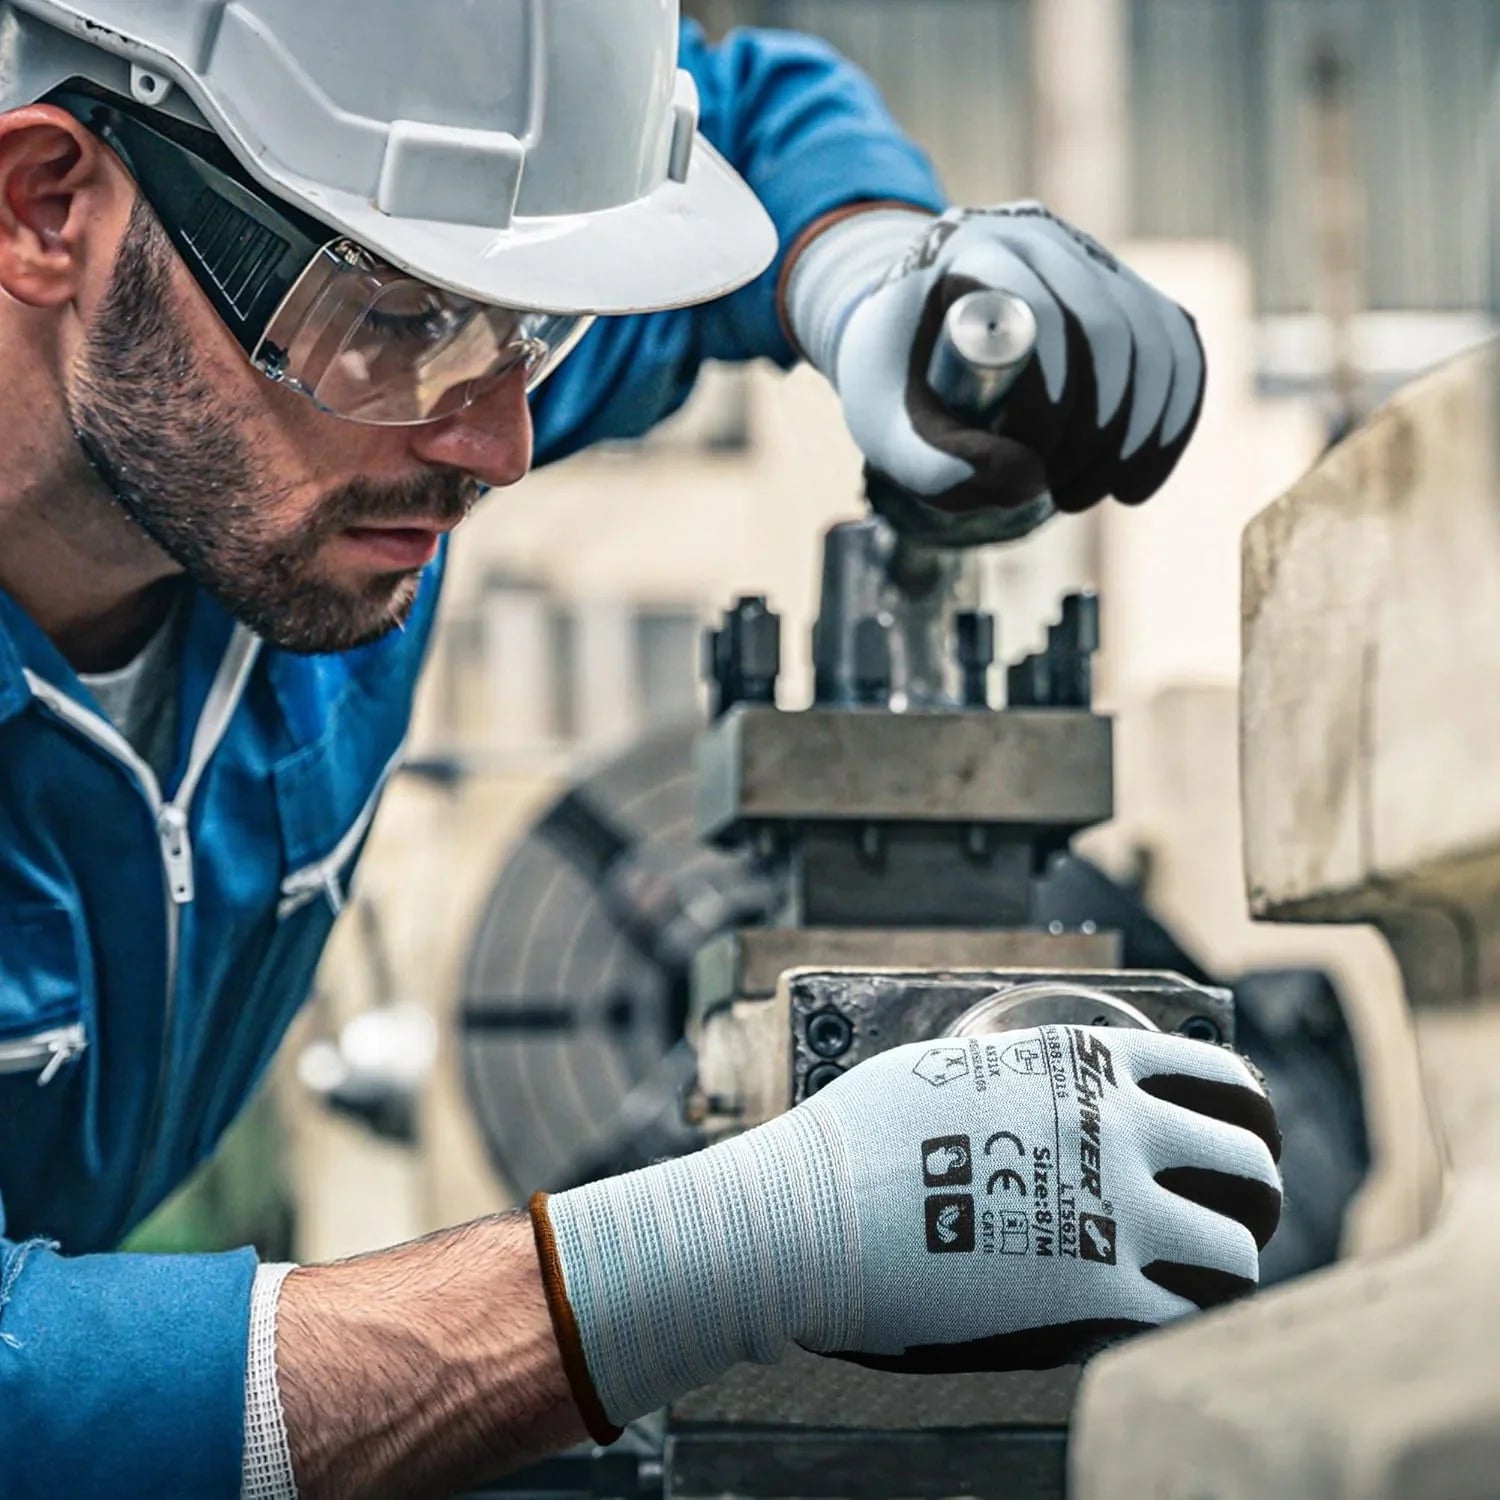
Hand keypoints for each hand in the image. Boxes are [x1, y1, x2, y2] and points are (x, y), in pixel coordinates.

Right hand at [531, 1026, 1279, 1439]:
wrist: (815, 1212)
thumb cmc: (861, 1134)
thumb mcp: (954, 1066)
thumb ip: (1023, 1074)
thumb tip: (1037, 1080)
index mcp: (1091, 1067)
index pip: (1219, 1077)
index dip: (1246, 1109)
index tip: (1246, 1131)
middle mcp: (1122, 1135)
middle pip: (1249, 1167)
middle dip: (1254, 1192)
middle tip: (1239, 1211)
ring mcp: (1115, 1217)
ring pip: (1236, 1253)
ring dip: (1227, 1263)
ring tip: (1207, 1272)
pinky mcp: (1093, 1299)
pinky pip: (1182, 1317)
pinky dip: (1177, 1318)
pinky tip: (1154, 1315)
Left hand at [834, 203, 1206, 515]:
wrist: (903, 329)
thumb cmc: (890, 379)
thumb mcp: (881, 427)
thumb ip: (931, 465)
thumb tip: (1028, 482)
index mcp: (972, 250)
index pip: (1040, 315)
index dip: (1050, 401)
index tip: (1030, 469)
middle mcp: (1039, 238)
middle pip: (1107, 326)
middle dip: (1098, 428)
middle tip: (1063, 495)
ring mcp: (1090, 257)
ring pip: (1154, 336)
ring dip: (1138, 432)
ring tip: (1090, 494)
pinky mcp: (1125, 289)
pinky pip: (1176, 342)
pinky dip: (1172, 416)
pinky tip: (1137, 480)